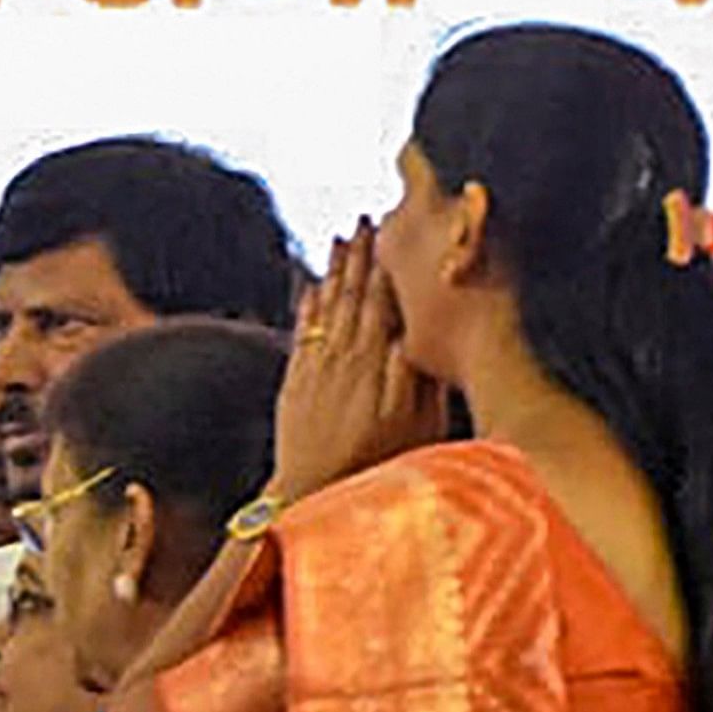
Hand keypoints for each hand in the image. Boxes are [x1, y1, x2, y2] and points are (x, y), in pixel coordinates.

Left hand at [270, 225, 451, 505]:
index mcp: (373, 362)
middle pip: (351, 294)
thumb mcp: (413, 422)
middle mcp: (341, 356)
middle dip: (359, 255)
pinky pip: (302, 330)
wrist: (311, 491)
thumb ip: (415, 376)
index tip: (389, 232)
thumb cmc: (373, 462)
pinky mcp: (295, 380)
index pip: (380, 301)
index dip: (383, 265)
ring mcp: (314, 366)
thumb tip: (417, 332)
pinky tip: (312, 283)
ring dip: (334, 270)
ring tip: (340, 238)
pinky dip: (307, 303)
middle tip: (365, 220)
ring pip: (326, 306)